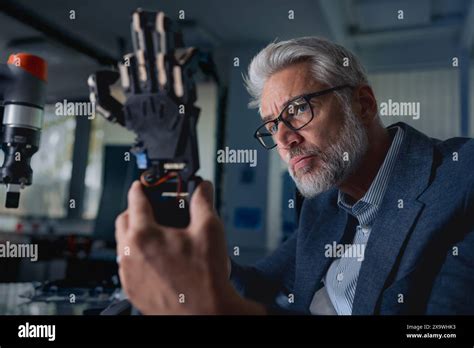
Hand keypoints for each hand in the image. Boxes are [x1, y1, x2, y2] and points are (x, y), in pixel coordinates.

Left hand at [115, 180, 265, 314]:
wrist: (205, 314)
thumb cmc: (205, 279)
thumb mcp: (209, 230)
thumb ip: (202, 202)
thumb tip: (202, 188)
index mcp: (144, 235)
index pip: (135, 199)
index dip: (142, 186)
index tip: (143, 184)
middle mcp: (129, 253)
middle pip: (123, 220)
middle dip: (135, 209)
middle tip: (153, 208)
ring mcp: (128, 273)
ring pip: (124, 243)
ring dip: (136, 233)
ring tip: (159, 235)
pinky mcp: (131, 289)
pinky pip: (127, 264)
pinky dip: (137, 255)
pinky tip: (158, 258)